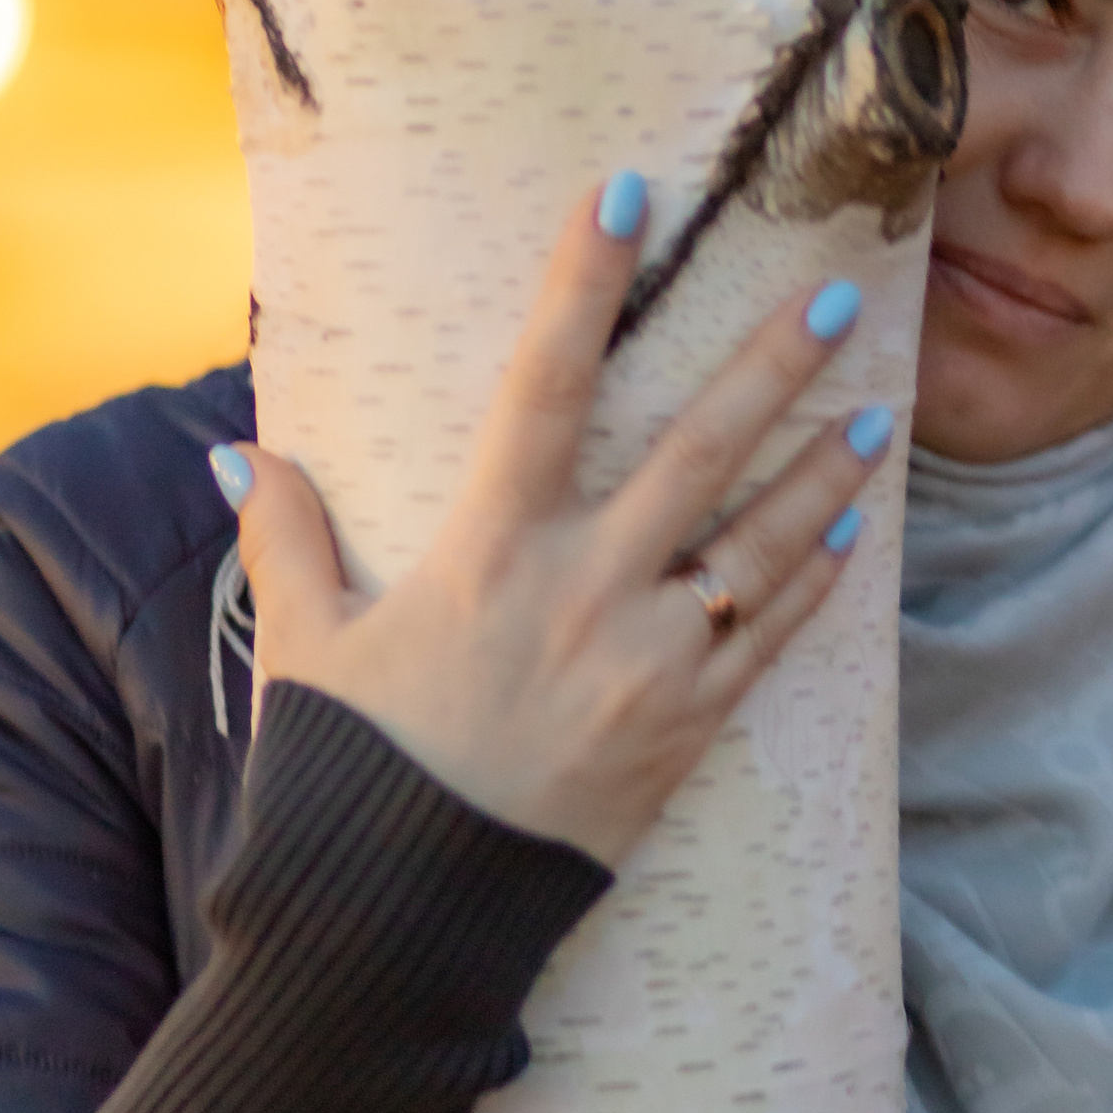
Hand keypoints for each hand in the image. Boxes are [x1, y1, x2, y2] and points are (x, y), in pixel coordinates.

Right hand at [216, 180, 894, 865]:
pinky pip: (764, 640)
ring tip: (878, 414)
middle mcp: (581, 592)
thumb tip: (234, 452)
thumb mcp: (307, 650)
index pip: (541, 383)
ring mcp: (644, 663)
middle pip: (696, 452)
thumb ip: (286, 540)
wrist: (405, 921)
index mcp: (488, 550)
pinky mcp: (682, 732)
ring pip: (757, 545)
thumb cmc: (353, 775)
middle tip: (841, 297)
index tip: (627, 191)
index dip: (584, 281)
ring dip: (822, 475)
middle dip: (773, 367)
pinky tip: (847, 532)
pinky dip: (808, 583)